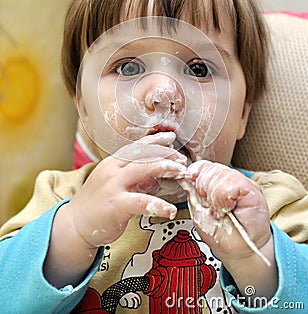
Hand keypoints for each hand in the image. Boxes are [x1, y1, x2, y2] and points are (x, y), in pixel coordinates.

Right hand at [67, 131, 186, 247]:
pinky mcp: (116, 205)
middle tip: (182, 159)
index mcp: (113, 163)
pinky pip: (141, 202)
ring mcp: (114, 186)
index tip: (171, 137)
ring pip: (142, 169)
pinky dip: (158, 205)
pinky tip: (170, 210)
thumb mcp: (114, 184)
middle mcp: (113, 170)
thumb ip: (134, 178)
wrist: (74, 225)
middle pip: (142, 154)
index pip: (136, 146)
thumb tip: (156, 177)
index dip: (155, 140)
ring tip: (181, 172)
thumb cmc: (96, 204)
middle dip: (165, 153)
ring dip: (164, 168)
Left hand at [182, 161, 270, 262]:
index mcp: (215, 182)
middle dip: (204, 187)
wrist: (241, 250)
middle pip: (210, 168)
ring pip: (220, 173)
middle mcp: (229, 179)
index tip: (192, 181)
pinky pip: (233, 182)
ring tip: (220, 210)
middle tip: (211, 206)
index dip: (196, 172)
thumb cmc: (221, 233)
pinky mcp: (252, 188)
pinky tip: (228, 207)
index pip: (203, 166)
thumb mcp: (200, 211)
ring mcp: (242, 182)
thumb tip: (184, 175)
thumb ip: (193, 191)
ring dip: (215, 195)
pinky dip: (225, 197)